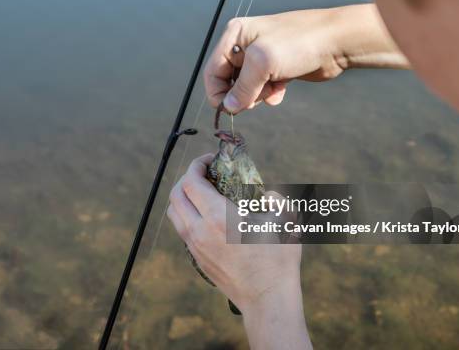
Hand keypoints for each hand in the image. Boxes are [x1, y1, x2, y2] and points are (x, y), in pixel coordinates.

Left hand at [167, 154, 310, 348]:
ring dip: (183, 197)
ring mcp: (194, 246)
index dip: (196, 165)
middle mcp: (199, 230)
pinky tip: (208, 216)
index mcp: (217, 216)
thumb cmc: (278, 260)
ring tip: (203, 193)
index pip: (191, 182)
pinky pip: (182, 230)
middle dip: (187, 178)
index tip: (209, 159)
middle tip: (206, 174)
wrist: (266, 300)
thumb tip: (267, 194)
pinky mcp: (196, 259)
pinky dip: (187, 215)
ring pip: (174, 214)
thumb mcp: (284, 221)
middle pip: (176, 195)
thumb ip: (276, 199)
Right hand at [204, 4, 407, 113]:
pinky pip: (262, 89)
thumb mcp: (263, 64)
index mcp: (235, 36)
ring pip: (245, 88)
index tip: (229, 110)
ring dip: (257, 96)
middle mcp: (244, 45)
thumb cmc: (298, 43)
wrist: (337, 43)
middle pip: (228, 82)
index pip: (212, 71)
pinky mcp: (276, 69)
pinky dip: (268, 95)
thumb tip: (228, 108)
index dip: (218, 93)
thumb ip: (242, 88)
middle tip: (256, 98)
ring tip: (273, 89)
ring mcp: (260, 58)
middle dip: (241, 95)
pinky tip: (280, 92)